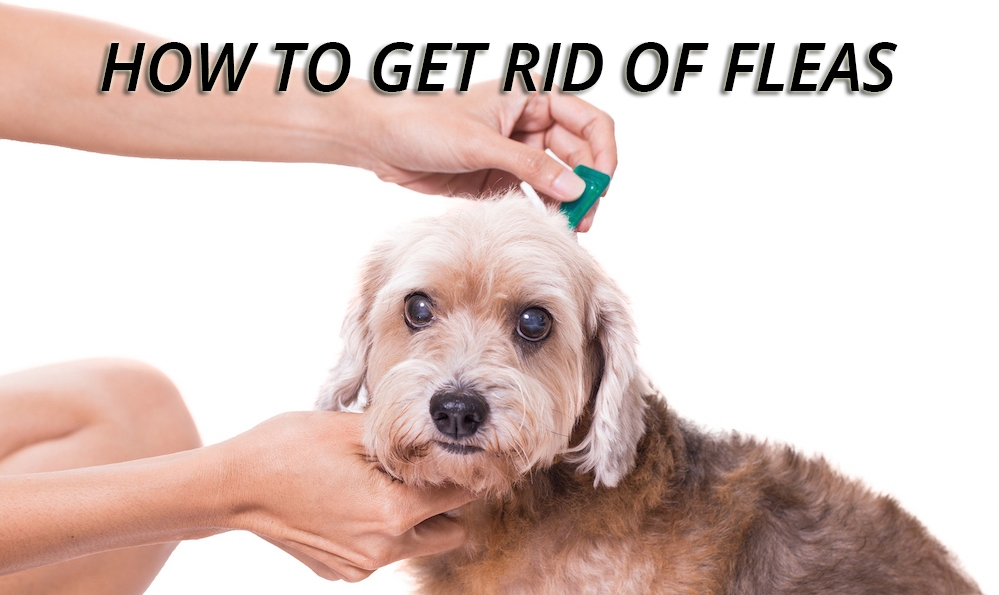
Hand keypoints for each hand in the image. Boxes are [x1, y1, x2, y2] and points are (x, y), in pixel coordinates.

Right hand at [212, 411, 473, 581]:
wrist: (233, 485)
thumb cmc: (289, 448)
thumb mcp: (352, 429)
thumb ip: (403, 439)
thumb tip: (437, 436)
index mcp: (393, 514)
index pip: (459, 498)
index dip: (462, 473)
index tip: (456, 456)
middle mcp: (382, 549)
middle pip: (448, 533)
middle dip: (444, 505)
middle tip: (420, 472)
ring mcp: (359, 566)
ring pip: (413, 545)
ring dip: (410, 519)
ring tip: (377, 482)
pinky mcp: (338, 571)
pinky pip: (378, 552)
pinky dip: (376, 530)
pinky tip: (348, 500)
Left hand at [346, 79, 616, 231]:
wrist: (381, 139)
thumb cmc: (424, 123)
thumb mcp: (481, 145)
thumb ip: (530, 166)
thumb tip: (575, 188)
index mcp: (533, 94)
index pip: (588, 123)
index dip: (601, 155)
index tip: (598, 187)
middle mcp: (531, 120)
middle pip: (579, 155)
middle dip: (584, 187)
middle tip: (583, 220)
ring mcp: (517, 149)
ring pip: (559, 179)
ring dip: (567, 203)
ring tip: (568, 229)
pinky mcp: (502, 175)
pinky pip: (535, 194)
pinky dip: (545, 211)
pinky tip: (548, 228)